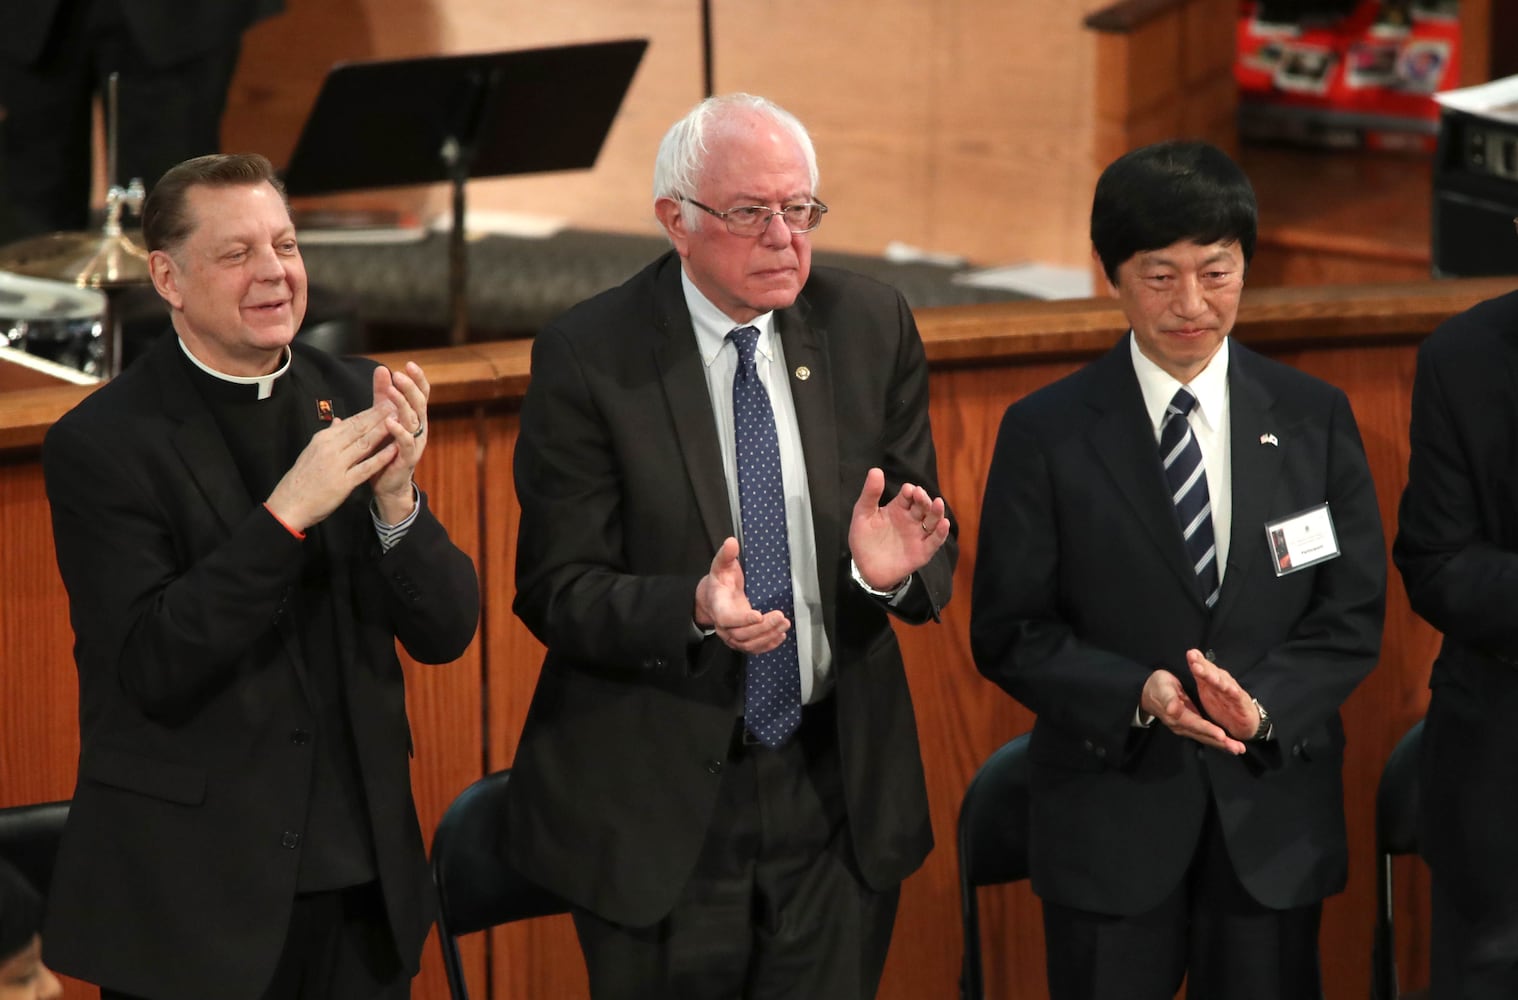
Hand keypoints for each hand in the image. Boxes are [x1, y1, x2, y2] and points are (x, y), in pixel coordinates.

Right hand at [265, 407, 397, 530]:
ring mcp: (337, 465)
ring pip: (364, 444)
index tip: (385, 402)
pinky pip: (366, 467)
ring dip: (383, 431)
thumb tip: (338, 420)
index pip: (351, 422)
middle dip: (379, 415)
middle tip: (397, 403)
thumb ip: (328, 436)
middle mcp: (330, 448)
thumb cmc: (302, 479)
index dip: (370, 412)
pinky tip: (394, 450)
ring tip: (398, 420)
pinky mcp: (343, 483)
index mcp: (323, 439)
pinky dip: (381, 458)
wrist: (289, 503)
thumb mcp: (312, 452)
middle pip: (359, 428)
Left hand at [369, 362, 431, 521]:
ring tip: (392, 392)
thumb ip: (383, 395)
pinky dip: (399, 431)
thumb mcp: (382, 417)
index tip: (409, 364)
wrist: (385, 483)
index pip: (421, 394)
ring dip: (403, 404)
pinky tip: (390, 422)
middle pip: (419, 403)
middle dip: (410, 388)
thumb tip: (382, 369)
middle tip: (399, 375)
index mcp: (415, 416)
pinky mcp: (408, 457)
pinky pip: (406, 442)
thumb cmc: (385, 449)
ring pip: (414, 420)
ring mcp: (416, 442)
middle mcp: (419, 427)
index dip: (417, 379)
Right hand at [694, 537, 789, 653]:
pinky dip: (768, 645)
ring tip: (784, 625)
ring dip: (768, 636)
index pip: (728, 618)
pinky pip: (753, 648)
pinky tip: (780, 636)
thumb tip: (731, 542)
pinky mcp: (741, 640)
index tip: (758, 615)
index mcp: (718, 607)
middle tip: (780, 617)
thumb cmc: (719, 582)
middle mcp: (723, 626)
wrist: (712, 598)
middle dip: (763, 628)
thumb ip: (726, 555)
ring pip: (749, 644)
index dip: (742, 619)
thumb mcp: (720, 566)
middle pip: (742, 634)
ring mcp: (732, 635)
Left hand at [847, 467, 949, 590]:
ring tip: (938, 503)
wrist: (865, 569)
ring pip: (933, 520)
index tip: (908, 490)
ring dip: (936, 512)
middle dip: (923, 499)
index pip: (908, 495)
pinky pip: (935, 541)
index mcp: (898, 508)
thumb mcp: (863, 514)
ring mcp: (918, 535)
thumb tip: (875, 470)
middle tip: (919, 494)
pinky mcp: (923, 551)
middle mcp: (911, 519)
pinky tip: (943, 524)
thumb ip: (870, 494)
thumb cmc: (864, 540)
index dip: (910, 491)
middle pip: (923, 505)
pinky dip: (941, 533)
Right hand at [1140, 668, 1245, 754]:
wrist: (1147, 692)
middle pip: (1204, 736)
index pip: (1196, 724)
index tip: (1222, 736)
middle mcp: (1182, 726)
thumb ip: (1168, 699)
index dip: (1209, 730)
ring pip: (1206, 738)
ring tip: (1238, 749)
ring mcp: (1186, 727)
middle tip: (1238, 749)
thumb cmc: (1157, 686)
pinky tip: (1228, 743)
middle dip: (1221, 743)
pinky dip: (1217, 740)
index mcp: (1177, 716)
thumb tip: (1172, 709)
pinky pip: (1205, 735)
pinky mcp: (1190, 726)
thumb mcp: (1162, 688)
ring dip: (1222, 744)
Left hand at [1187, 649, 1262, 742]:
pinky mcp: (1241, 703)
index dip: (1198, 661)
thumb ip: (1199, 673)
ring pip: (1225, 684)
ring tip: (1210, 677)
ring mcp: (1233, 692)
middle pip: (1214, 673)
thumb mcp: (1207, 688)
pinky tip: (1231, 690)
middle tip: (1196, 664)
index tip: (1190, 654)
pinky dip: (1235, 694)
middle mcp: (1223, 682)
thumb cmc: (1224, 702)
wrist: (1244, 720)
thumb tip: (1191, 653)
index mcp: (1213, 679)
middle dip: (1206, 668)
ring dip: (1218, 680)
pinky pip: (1237, 698)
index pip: (1205, 667)